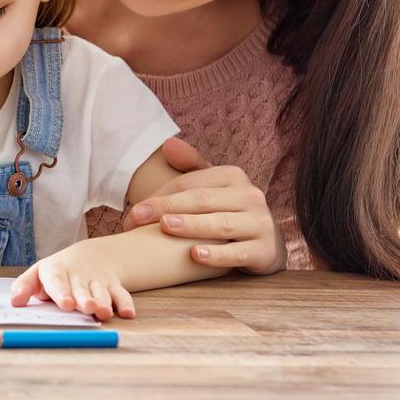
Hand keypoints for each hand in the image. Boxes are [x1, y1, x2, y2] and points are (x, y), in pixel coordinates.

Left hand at [8, 240, 132, 320]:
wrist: (89, 257)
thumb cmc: (57, 272)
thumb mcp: (37, 275)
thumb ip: (24, 287)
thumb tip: (14, 302)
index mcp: (57, 272)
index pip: (58, 281)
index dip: (62, 292)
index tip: (65, 304)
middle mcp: (79, 276)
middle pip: (82, 288)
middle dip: (85, 298)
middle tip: (87, 308)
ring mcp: (97, 281)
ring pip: (102, 292)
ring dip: (105, 302)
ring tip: (104, 312)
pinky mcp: (113, 286)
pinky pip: (122, 294)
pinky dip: (126, 303)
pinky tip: (128, 314)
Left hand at [124, 137, 286, 274]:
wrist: (266, 243)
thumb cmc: (228, 211)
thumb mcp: (212, 187)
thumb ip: (190, 166)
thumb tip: (167, 144)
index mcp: (233, 176)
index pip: (189, 183)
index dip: (159, 196)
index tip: (134, 212)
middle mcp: (250, 196)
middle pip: (201, 200)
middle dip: (166, 208)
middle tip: (136, 220)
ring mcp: (260, 224)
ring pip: (220, 224)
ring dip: (191, 226)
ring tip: (166, 227)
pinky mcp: (265, 251)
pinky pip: (238, 253)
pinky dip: (217, 255)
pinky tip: (195, 255)